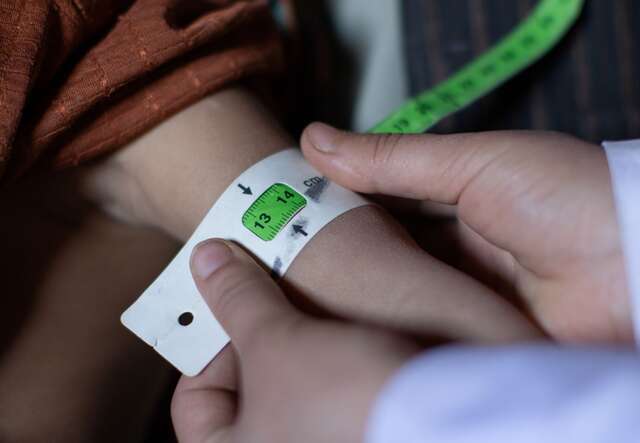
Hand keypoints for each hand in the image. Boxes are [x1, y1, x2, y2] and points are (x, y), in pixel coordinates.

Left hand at [171, 240, 417, 442]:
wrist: (445, 423)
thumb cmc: (339, 397)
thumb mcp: (276, 341)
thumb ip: (236, 298)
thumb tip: (204, 255)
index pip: (192, 401)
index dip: (206, 346)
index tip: (231, 307)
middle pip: (243, 392)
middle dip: (256, 342)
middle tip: (270, 298)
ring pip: (288, 390)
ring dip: (295, 346)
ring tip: (309, 309)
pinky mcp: (352, 430)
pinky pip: (324, 393)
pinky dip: (326, 361)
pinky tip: (344, 333)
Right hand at [301, 124, 629, 342]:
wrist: (635, 264)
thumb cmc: (568, 197)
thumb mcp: (473, 162)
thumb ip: (393, 158)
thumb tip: (316, 140)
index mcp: (463, 201)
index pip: (387, 201)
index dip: (342, 203)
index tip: (294, 208)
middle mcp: (462, 250)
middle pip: (390, 249)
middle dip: (346, 249)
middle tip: (291, 254)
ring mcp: (467, 295)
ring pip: (401, 291)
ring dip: (365, 290)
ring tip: (307, 290)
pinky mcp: (474, 335)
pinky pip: (424, 330)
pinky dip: (394, 325)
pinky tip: (352, 324)